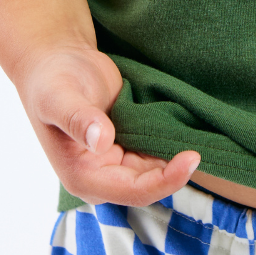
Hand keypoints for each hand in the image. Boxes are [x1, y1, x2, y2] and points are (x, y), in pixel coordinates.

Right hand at [13, 42, 199, 206]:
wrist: (57, 63)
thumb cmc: (52, 80)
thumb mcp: (59, 97)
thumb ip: (78, 119)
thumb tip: (101, 141)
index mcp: (82, 177)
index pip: (133, 191)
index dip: (165, 180)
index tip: (192, 158)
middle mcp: (101, 177)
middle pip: (151, 184)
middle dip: (176, 167)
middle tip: (203, 141)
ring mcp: (116, 163)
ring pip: (157, 169)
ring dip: (176, 155)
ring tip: (200, 133)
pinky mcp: (128, 147)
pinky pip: (155, 153)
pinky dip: (172, 142)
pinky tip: (188, 127)